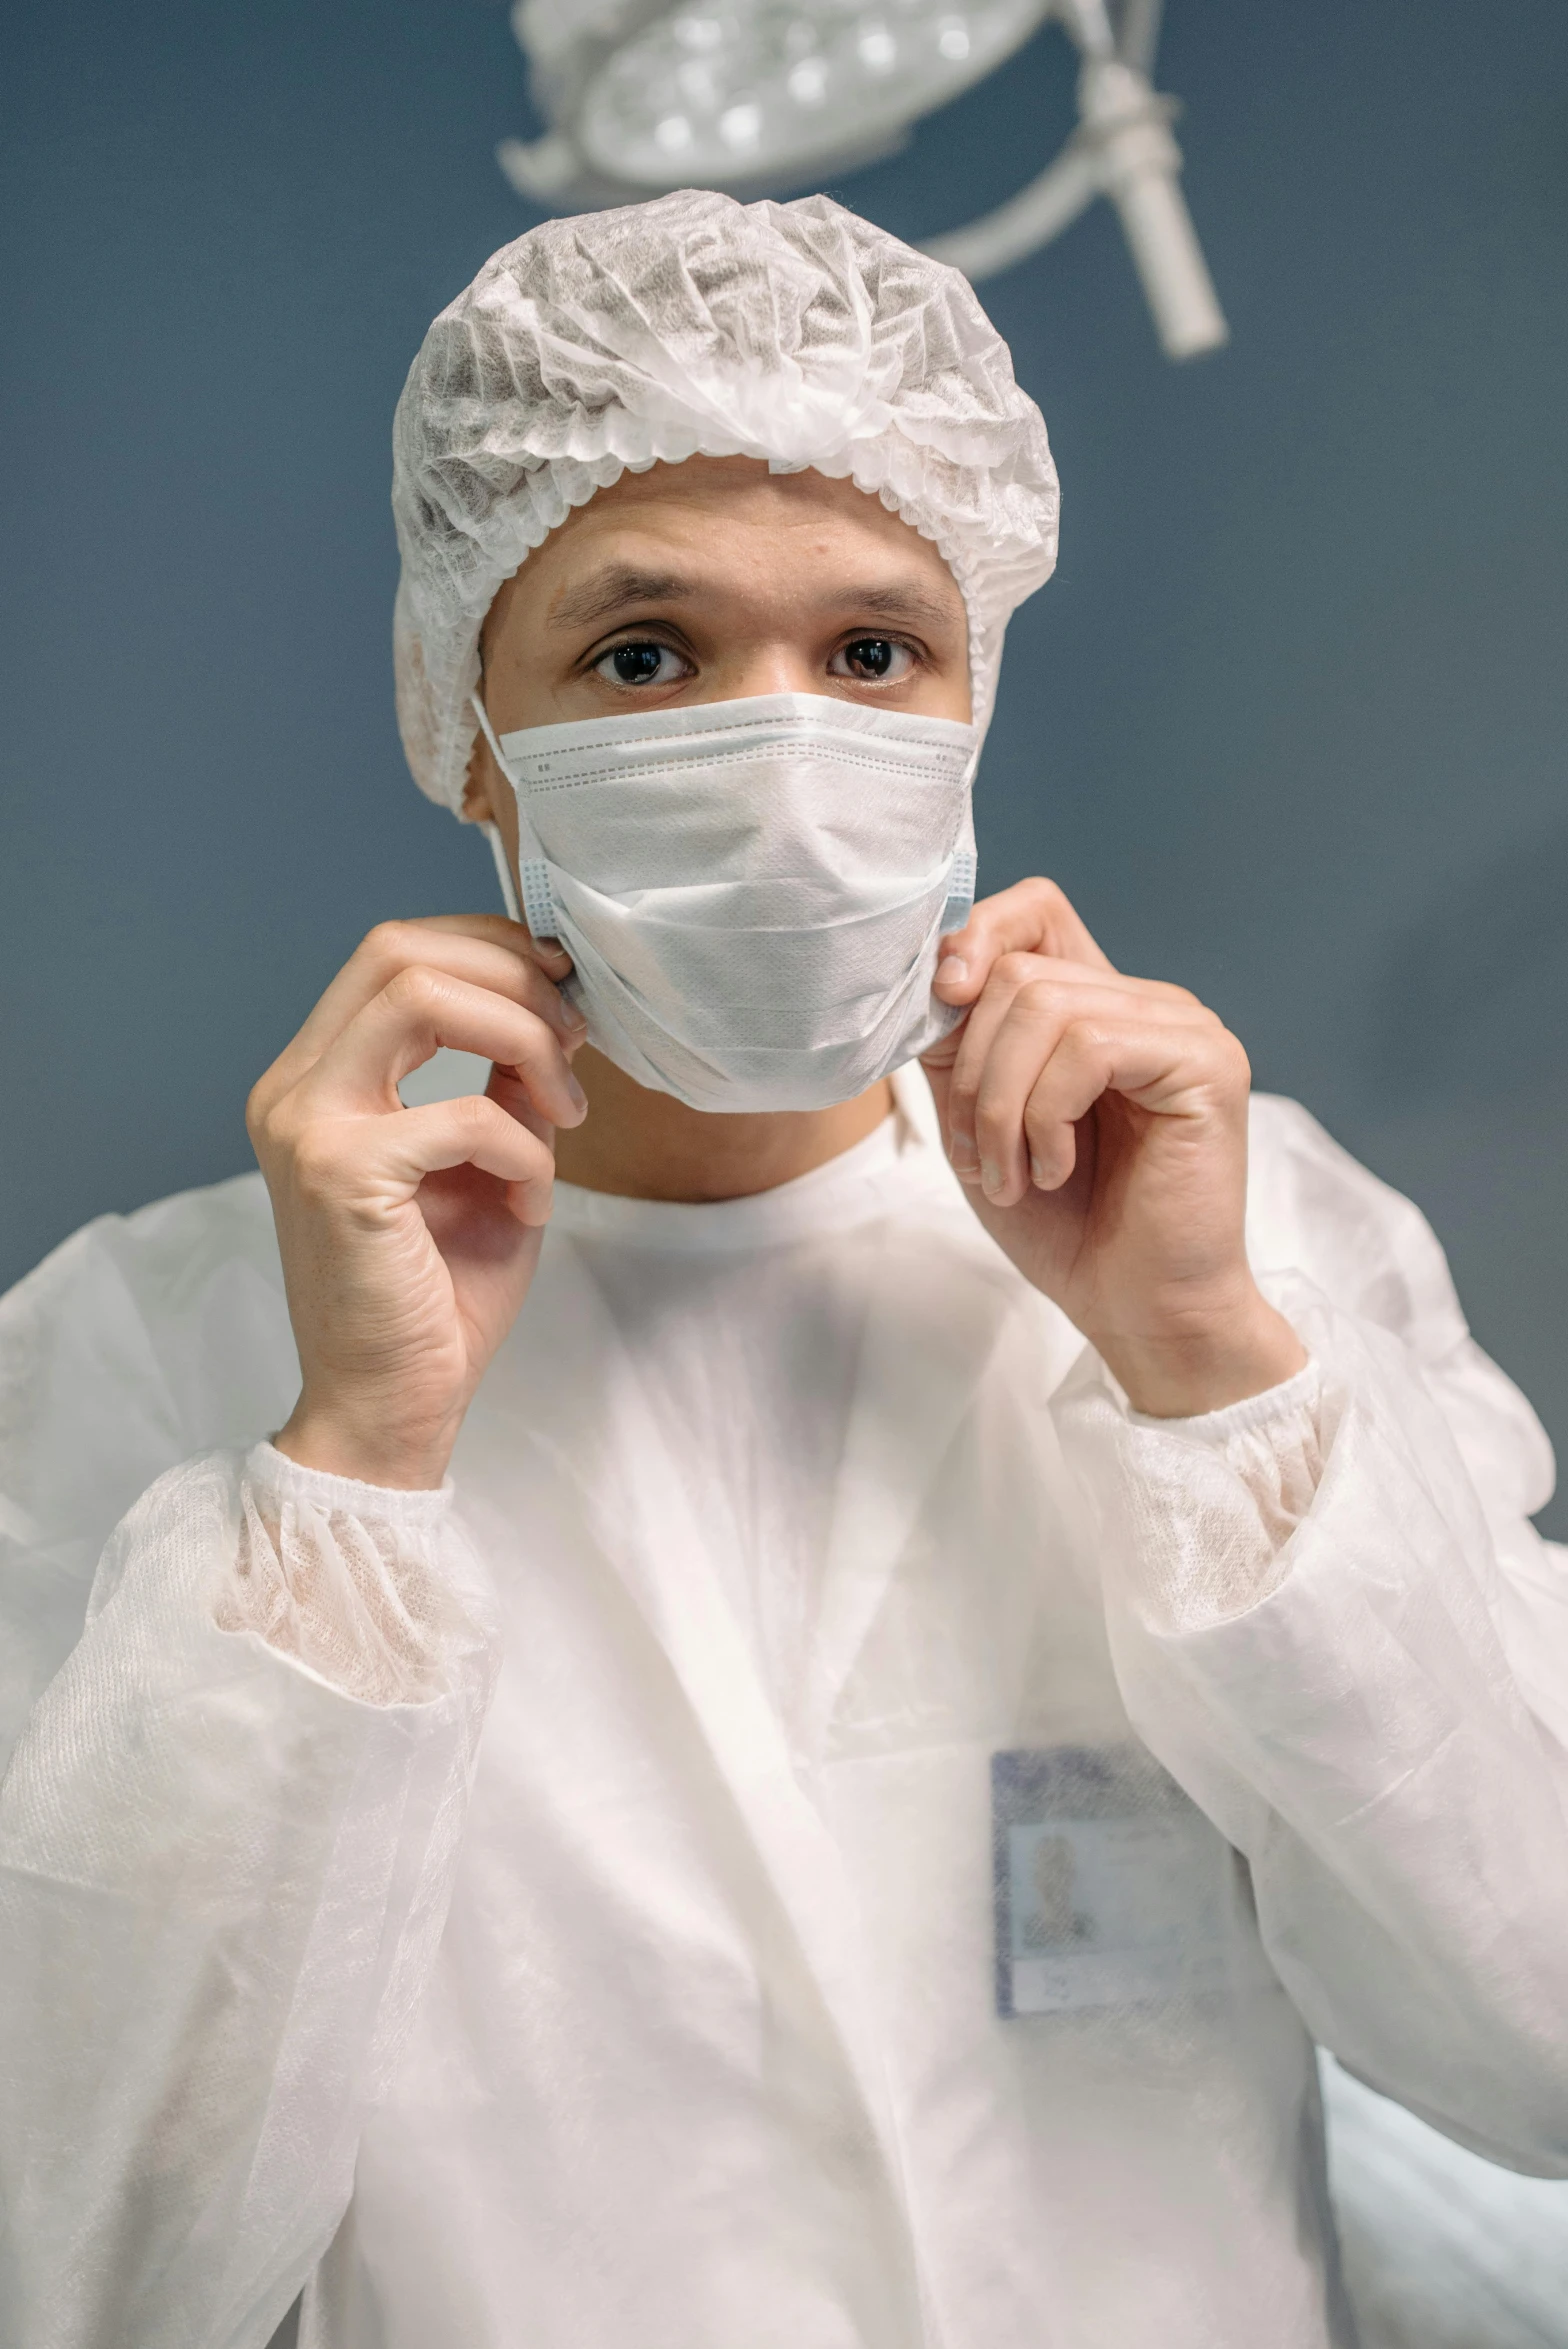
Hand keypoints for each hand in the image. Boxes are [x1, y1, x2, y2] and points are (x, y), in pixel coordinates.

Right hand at [247, 916, 585, 1488]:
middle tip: (576, 1036)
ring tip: (567, 1108)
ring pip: (419, 994)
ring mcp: (306, 1125)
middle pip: (398, 949)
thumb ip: (502, 1084)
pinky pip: (465, 1112)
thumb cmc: (438, 1298)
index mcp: (315, 1079)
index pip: (392, 953)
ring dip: (522, 1037)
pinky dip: (524, 1147)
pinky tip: (533, 1200)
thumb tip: (551, 1005)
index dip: (489, 949)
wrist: (390, 1410)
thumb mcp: (486, 1165)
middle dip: (511, 976)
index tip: (563, 993)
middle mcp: (293, 1088)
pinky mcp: (340, 1173)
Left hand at [922, 880, 1305, 1416]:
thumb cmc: (1066, 1227)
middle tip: (986, 1158)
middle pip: (1020, 971)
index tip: (941, 1005)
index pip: (1035, 912)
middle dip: (975, 1073)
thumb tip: (935, 973)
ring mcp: (1184, 1027)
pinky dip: (1046, 1117)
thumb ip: (960, 1045)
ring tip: (1016, 1175)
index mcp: (1098, 1008)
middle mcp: (1148, 1003)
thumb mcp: (980, 1123)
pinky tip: (1057, 1170)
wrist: (1138, 1311)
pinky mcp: (1206, 1062)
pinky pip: (1089, 1047)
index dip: (976, 936)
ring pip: (1047, 1006)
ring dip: (1003, 1105)